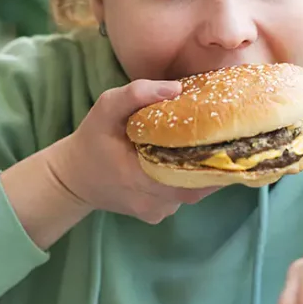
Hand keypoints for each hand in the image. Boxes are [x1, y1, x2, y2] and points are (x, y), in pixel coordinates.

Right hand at [48, 79, 218, 223]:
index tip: (229, 139)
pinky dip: (187, 179)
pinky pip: (181, 196)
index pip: (192, 177)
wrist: (73, 178)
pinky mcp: (156, 215)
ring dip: (202, 171)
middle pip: (200, 187)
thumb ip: (137, 94)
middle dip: (215, 163)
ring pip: (192, 192)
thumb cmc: (91, 140)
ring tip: (210, 144)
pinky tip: (186, 159)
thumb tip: (177, 89)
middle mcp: (153, 203)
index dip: (215, 160)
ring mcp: (156, 213)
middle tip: (228, 137)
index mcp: (140, 179)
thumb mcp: (106, 108)